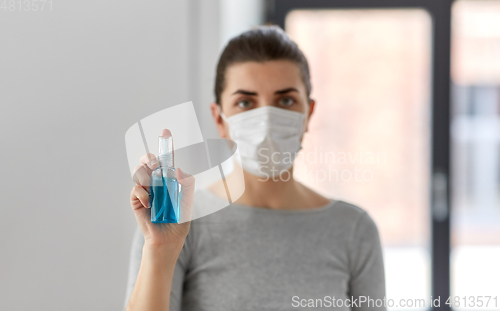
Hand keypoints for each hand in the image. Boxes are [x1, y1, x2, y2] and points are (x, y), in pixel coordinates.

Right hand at [130, 129, 194, 248]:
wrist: (169, 240)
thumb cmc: (179, 220)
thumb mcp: (188, 201)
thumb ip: (187, 184)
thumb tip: (177, 169)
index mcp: (169, 179)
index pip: (166, 160)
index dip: (165, 145)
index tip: (166, 132)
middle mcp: (155, 182)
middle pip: (148, 161)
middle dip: (150, 158)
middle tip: (155, 164)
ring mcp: (145, 190)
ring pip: (139, 172)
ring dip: (146, 175)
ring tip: (154, 186)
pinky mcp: (137, 201)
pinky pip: (136, 190)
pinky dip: (144, 194)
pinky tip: (151, 203)